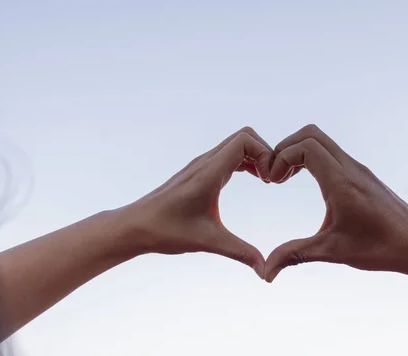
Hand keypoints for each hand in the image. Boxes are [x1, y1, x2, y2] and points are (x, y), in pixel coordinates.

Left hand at [120, 127, 271, 277]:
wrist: (135, 226)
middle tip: (272, 179)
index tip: (270, 181)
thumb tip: (265, 270)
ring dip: (256, 156)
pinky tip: (253, 180)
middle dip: (265, 152)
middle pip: (244, 136)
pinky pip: (228, 154)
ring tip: (266, 180)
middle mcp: (206, 162)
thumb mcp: (208, 241)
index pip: (244, 141)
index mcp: (209, 173)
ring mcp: (202, 164)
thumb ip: (240, 252)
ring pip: (236, 144)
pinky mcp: (199, 171)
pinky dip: (245, 161)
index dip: (264, 154)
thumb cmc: (166, 231)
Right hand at [264, 125, 407, 282]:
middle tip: (275, 175)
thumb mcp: (332, 252)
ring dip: (298, 152)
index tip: (273, 182)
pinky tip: (304, 181)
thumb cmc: (379, 247)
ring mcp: (357, 168)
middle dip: (286, 148)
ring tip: (285, 178)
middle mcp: (350, 168)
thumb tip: (266, 272)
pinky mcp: (360, 173)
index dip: (282, 157)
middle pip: (311, 134)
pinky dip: (311, 157)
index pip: (307, 147)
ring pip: (322, 140)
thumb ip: (295, 255)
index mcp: (341, 183)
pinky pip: (331, 152)